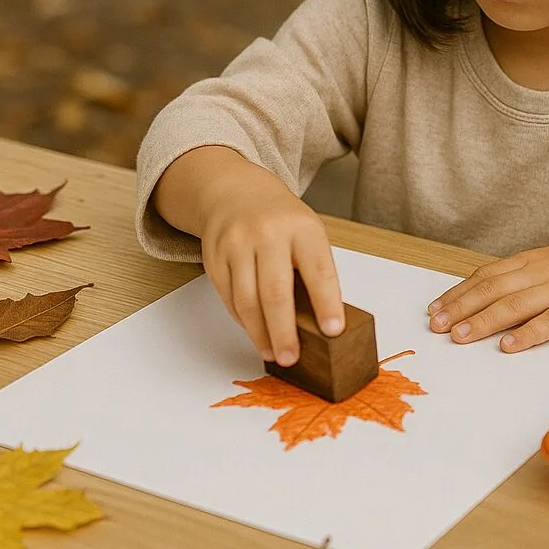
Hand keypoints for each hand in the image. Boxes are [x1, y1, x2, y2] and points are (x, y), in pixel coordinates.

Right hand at [184, 152, 343, 365]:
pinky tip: (255, 332)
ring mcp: (237, 244)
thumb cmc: (281, 219)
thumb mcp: (308, 232)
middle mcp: (268, 234)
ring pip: (247, 299)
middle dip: (284, 331)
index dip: (327, 302)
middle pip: (275, 291)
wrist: (235, 191)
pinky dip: (243, 320)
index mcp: (302, 228)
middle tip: (292, 357)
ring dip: (260, 333)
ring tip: (274, 353)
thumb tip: (322, 320)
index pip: (318, 270)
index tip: (333, 330)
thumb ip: (313, 269)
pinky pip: (228, 298)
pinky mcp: (214, 257)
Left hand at [426, 232, 548, 352]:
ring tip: (460, 337)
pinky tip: (508, 346)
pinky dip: (527, 334)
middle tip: (436, 326)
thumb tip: (491, 293)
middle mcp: (542, 272)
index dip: (459, 292)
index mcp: (533, 260)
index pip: (487, 275)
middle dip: (461, 308)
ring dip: (484, 321)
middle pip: (493, 289)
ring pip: (514, 305)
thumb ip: (526, 276)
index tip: (436, 309)